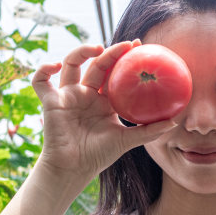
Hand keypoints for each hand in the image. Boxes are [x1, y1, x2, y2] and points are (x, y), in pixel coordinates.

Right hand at [31, 40, 176, 179]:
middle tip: (127, 45)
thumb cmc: (98, 155)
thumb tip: (175, 122)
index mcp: (104, 100)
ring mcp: (68, 96)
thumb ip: (149, 131)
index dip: (124, 57)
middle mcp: (86, 94)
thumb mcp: (127, 140)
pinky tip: (54, 65)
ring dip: (81, 51)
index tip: (139, 46)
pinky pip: (40, 81)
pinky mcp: (51, 102)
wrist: (74, 169)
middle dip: (111, 52)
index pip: (115, 73)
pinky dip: (43, 69)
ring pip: (70, 64)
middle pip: (96, 64)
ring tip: (96, 48)